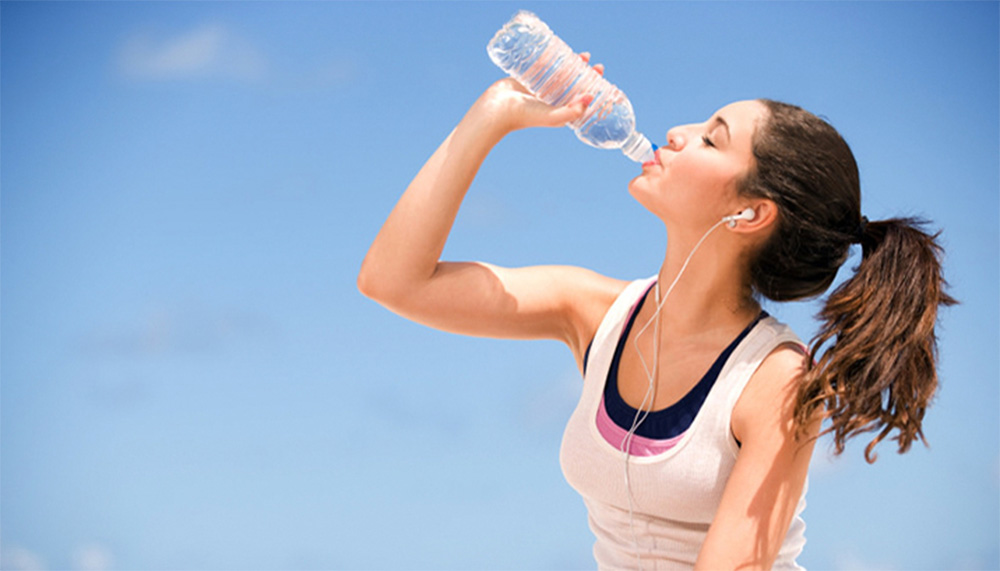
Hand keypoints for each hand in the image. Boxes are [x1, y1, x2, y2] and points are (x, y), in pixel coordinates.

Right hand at [474, 52, 604, 134]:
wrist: (497, 109)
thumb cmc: (525, 116)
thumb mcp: (553, 117)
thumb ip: (572, 111)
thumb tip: (591, 97)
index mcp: (559, 110)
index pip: (580, 97)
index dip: (592, 87)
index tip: (600, 76)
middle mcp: (551, 100)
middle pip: (573, 84)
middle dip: (585, 74)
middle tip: (595, 64)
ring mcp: (540, 88)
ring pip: (561, 74)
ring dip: (572, 65)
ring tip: (583, 56)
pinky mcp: (529, 78)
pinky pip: (545, 67)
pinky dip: (554, 59)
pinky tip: (561, 52)